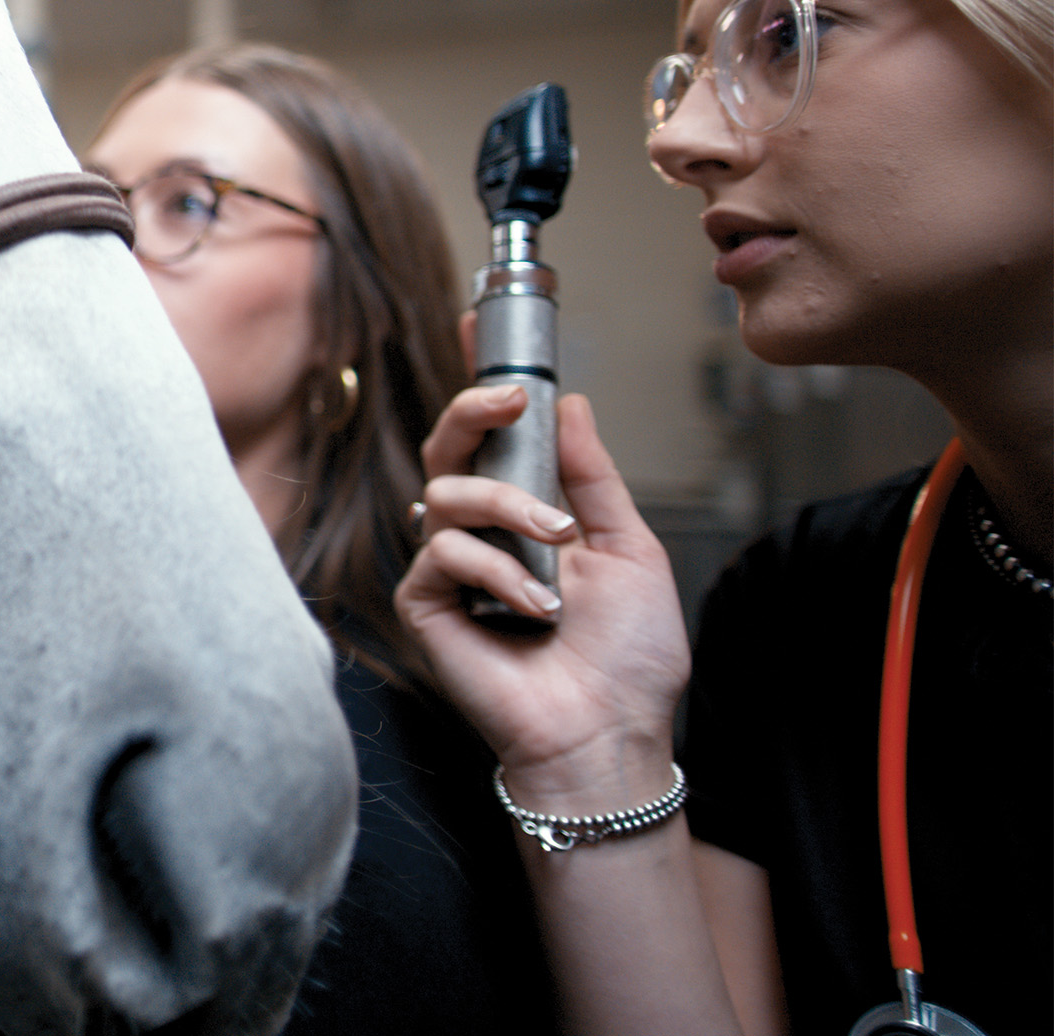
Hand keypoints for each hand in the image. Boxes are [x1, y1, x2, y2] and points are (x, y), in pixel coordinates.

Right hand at [395, 386, 691, 813]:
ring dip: (508, 508)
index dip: (482, 383)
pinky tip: (533, 609)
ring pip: (447, 492)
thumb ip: (593, 476)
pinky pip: (442, 553)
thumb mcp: (630, 548)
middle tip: (509, 398)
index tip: (480, 325)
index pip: (495, 437)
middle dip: (474, 408)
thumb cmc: (627, 658)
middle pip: (449, 446)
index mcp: (529, 514)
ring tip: (556, 545)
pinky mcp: (426, 606)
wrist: (609, 732)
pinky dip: (494, 572)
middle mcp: (483, 535)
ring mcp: (450, 569)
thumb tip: (570, 401)